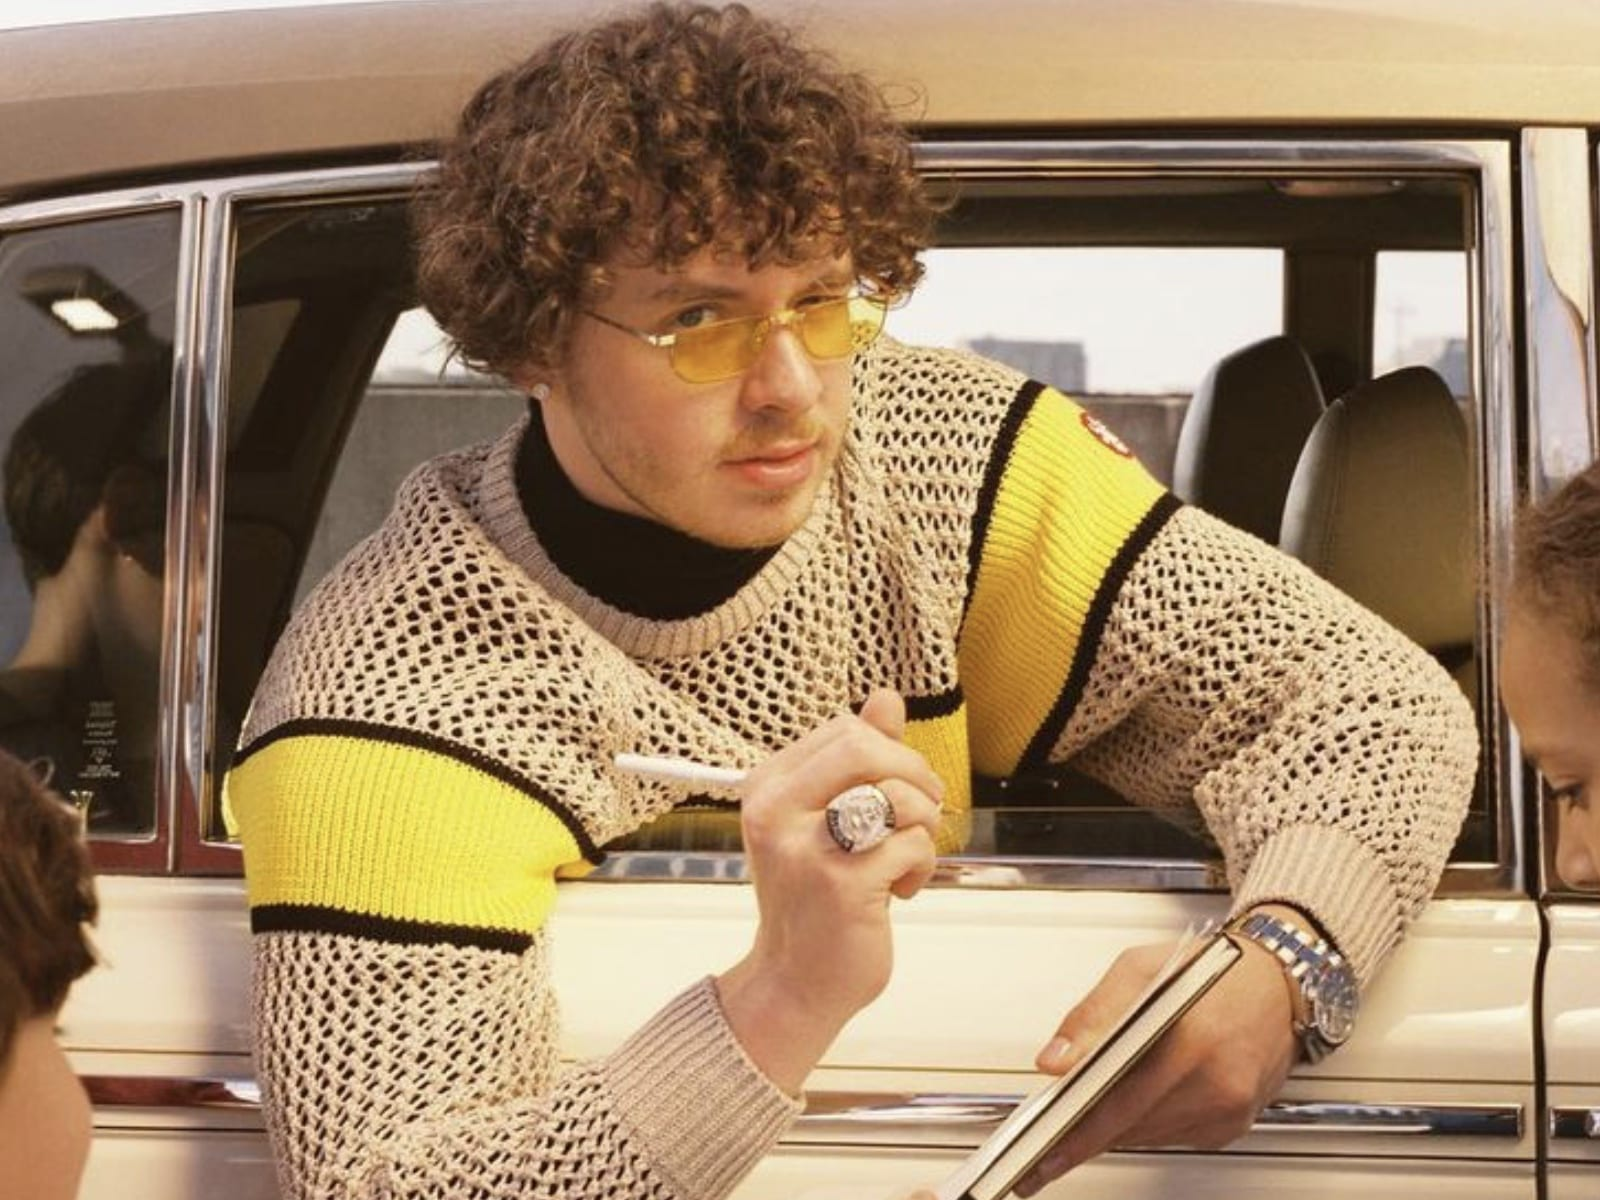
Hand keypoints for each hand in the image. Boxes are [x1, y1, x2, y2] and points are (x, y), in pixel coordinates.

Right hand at [717, 688, 941, 1092]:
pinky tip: (900, 890)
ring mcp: (806, 848)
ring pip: (898, 796)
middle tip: (919, 815)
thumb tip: (887, 697)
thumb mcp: (826, 816)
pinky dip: (921, 866)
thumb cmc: (815, 894)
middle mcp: (776, 810)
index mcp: (767, 785)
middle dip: (914, 776)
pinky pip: (912, 844)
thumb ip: (858, 757)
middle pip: (867, 748)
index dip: (891, 753)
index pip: (846, 730)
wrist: (796, 979)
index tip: (897, 791)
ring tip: (905, 858)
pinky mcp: (841, 885)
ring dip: (923, 826)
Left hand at [1014, 922, 1296, 1195]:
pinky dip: (1145, 1123)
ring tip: (1081, 1114)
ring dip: (1112, 1128)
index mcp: (1190, 1037)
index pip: (1118, 1096)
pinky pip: (1172, 1136)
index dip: (1077, 1125)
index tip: (1045, 1142)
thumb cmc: (1214, 970)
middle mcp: (1215, 1080)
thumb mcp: (1141, 968)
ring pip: (1147, 1135)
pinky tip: (1136, 1100)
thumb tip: (1057, 1057)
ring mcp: (1227, 1108)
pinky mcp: (1232, 1125)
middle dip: (1083, 1136)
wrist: (1279, 985)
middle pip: (1131, 1124)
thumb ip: (1094, 1014)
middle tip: (1046, 1147)